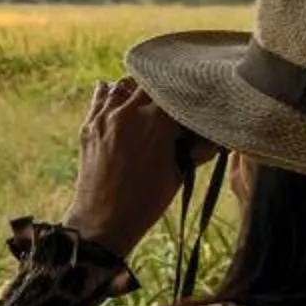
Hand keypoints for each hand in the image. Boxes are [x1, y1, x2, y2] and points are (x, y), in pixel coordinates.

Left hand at [67, 79, 196, 257]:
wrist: (102, 220)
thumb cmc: (146, 201)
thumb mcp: (179, 173)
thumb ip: (199, 148)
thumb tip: (217, 136)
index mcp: (156, 122)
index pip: (178, 92)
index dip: (190, 95)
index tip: (198, 99)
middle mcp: (128, 112)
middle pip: (152, 84)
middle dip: (165, 90)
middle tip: (174, 99)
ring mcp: (105, 117)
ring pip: (125, 84)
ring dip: (139, 88)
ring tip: (149, 99)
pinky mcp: (89, 126)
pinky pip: (102, 96)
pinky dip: (113, 93)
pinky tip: (123, 97)